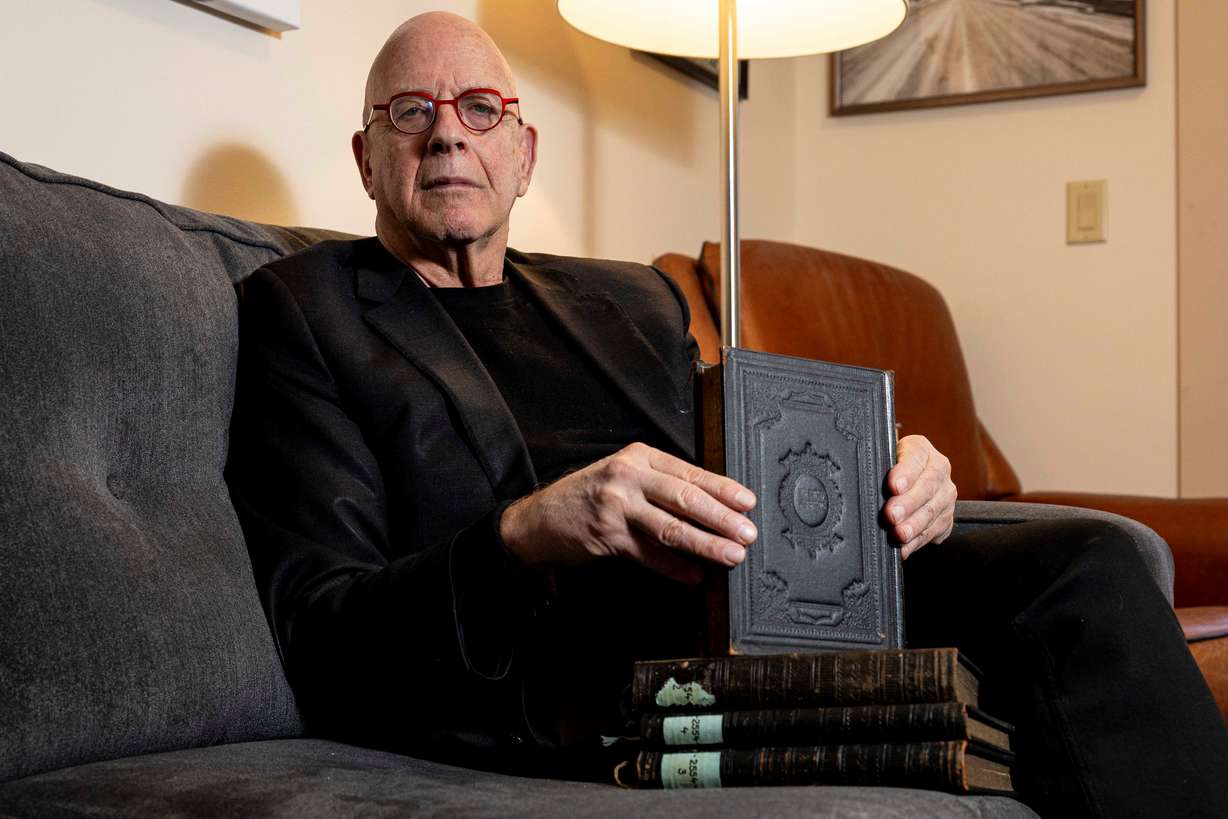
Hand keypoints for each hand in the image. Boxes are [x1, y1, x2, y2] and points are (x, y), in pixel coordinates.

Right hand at [498, 442, 756, 583]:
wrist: (541, 517)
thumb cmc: (592, 496)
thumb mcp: (626, 476)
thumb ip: (662, 484)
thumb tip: (713, 507)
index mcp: (639, 457)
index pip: (689, 473)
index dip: (722, 489)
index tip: (748, 502)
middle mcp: (628, 476)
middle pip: (685, 498)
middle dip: (721, 518)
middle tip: (747, 533)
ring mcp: (616, 506)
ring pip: (670, 528)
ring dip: (705, 544)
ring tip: (731, 556)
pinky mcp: (607, 536)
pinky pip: (649, 554)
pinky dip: (674, 568)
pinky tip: (694, 576)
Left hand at [883, 435, 956, 558]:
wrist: (908, 481)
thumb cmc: (888, 469)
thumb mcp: (883, 459)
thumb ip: (877, 466)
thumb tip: (860, 478)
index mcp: (921, 450)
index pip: (915, 458)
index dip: (905, 473)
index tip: (893, 486)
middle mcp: (939, 470)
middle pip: (927, 487)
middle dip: (908, 504)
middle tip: (891, 515)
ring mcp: (945, 495)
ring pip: (932, 512)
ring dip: (914, 526)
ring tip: (899, 535)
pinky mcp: (946, 518)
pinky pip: (934, 531)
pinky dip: (917, 541)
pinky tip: (904, 547)